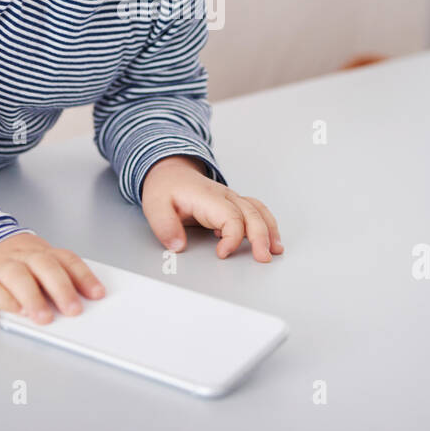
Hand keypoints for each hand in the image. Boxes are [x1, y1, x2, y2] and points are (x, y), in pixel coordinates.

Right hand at [0, 232, 104, 323]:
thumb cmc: (7, 262)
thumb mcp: (32, 264)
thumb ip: (51, 279)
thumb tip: (79, 304)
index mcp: (40, 251)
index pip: (66, 259)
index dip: (84, 276)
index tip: (98, 294)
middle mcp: (21, 255)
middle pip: (45, 266)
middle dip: (61, 288)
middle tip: (74, 310)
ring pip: (18, 276)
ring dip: (33, 297)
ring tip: (44, 318)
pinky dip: (5, 299)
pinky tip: (16, 311)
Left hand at [140, 155, 283, 261]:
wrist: (169, 172)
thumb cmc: (165, 188)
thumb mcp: (154, 206)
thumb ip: (165, 226)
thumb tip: (178, 247)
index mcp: (208, 197)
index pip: (231, 217)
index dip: (232, 238)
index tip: (222, 254)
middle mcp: (224, 196)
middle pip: (251, 214)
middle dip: (261, 237)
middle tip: (263, 258)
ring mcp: (231, 199)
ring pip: (258, 211)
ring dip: (269, 230)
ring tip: (275, 250)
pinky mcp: (232, 204)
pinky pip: (256, 211)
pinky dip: (267, 224)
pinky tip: (270, 238)